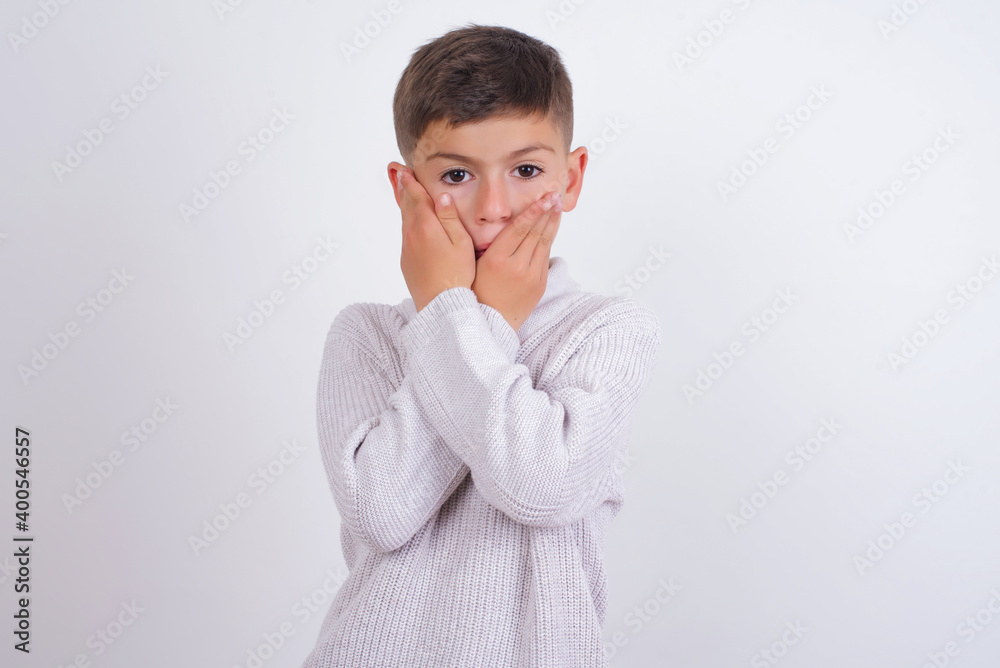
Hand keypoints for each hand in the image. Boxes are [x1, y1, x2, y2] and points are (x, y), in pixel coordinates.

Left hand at [394, 166, 475, 311]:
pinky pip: (406, 236)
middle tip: (400, 175)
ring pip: (405, 221)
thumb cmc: (457, 274)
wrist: (440, 304)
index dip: (411, 182)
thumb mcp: (461, 242)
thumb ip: (450, 217)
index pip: (416, 197)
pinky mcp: (407, 261)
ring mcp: (407, 249)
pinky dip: (408, 223)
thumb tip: (442, 196)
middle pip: (407, 206)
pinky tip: (413, 224)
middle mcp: (412, 235)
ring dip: (406, 206)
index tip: (405, 170)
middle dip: (405, 189)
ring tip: (405, 194)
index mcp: (426, 226)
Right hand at [472, 189, 562, 332]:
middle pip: (536, 233)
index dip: (533, 211)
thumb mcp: (475, 266)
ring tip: (557, 206)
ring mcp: (531, 276)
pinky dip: (549, 240)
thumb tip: (500, 222)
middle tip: (554, 195)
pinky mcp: (540, 284)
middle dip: (547, 212)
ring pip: (544, 243)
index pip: (519, 229)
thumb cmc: (477, 293)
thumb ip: (489, 245)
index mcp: (497, 260)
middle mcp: (517, 267)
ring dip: (551, 222)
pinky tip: (551, 228)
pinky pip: (545, 256)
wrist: (491, 322)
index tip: (544, 198)